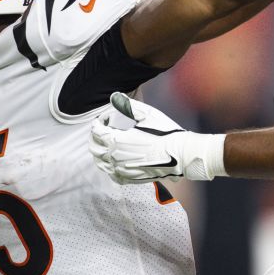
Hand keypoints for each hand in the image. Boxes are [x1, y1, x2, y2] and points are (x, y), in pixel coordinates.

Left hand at [89, 93, 224, 182]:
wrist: (180, 155)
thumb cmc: (165, 133)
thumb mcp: (148, 114)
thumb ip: (128, 105)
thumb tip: (115, 96)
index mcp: (116, 140)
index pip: (96, 131)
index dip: (98, 122)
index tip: (105, 119)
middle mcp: (115, 157)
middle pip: (94, 148)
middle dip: (95, 138)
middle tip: (103, 131)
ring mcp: (121, 169)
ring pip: (100, 163)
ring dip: (99, 153)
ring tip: (106, 146)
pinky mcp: (129, 178)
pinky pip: (112, 175)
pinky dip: (110, 168)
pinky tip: (116, 162)